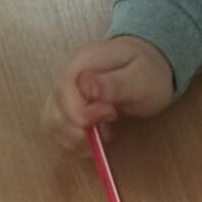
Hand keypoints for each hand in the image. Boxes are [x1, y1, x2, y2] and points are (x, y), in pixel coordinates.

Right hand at [43, 36, 175, 149]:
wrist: (148, 65)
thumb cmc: (149, 72)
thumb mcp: (141, 78)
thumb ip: (114, 84)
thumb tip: (84, 87)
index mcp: (82, 61)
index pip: (64, 91)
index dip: (82, 113)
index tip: (110, 115)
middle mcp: (65, 73)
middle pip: (55, 111)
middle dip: (80, 131)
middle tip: (108, 127)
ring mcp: (63, 89)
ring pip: (52, 123)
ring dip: (76, 139)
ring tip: (102, 133)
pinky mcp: (65, 104)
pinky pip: (58, 129)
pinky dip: (74, 141)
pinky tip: (94, 136)